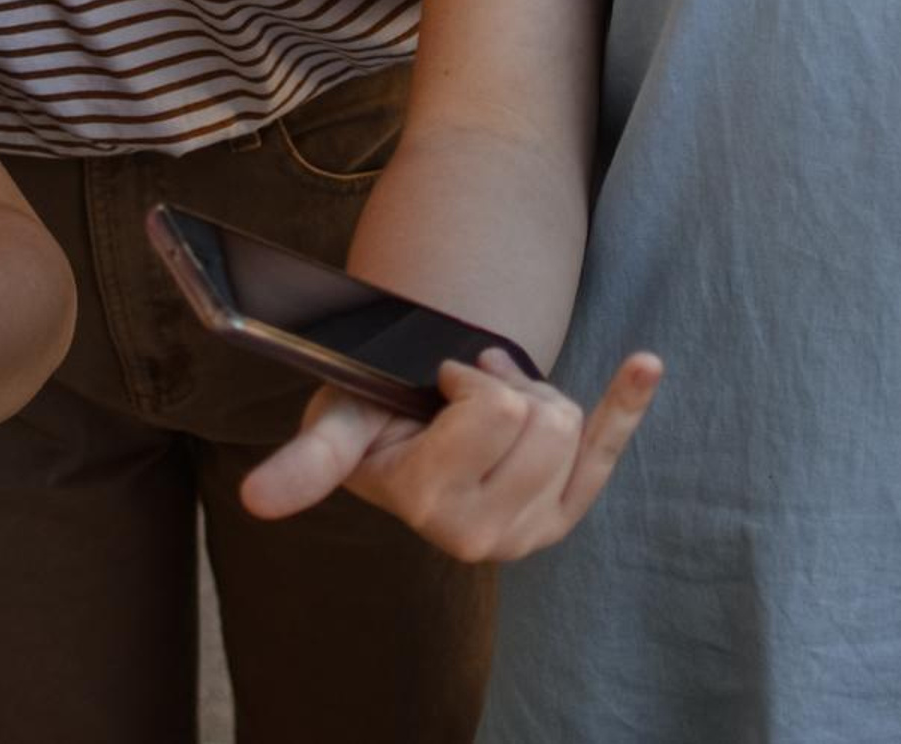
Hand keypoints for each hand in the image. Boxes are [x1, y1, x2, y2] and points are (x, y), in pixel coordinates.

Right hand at [239, 345, 662, 562]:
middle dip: (500, 381)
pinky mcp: (559, 516)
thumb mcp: (338, 424)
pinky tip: (645, 366)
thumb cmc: (367, 419)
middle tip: (459, 386)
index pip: (492, 411)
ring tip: (484, 404)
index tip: (444, 378)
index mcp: (427, 502)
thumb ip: (308, 459)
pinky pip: (606, 450)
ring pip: (568, 422)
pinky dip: (625, 404)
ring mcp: (526, 530)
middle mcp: (480, 533)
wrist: (403, 440)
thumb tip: (255, 499)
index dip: (470, 383)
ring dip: (529, 392)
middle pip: (540, 413)